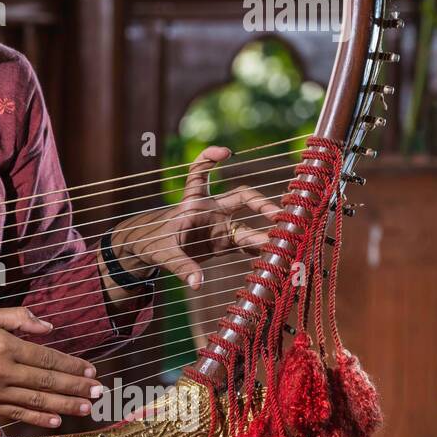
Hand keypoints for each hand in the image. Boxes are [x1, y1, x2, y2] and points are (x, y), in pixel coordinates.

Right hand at [0, 306, 105, 429]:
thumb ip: (18, 319)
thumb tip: (48, 327)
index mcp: (4, 345)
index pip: (47, 358)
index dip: (71, 365)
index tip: (90, 370)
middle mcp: (2, 371)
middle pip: (47, 382)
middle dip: (76, 388)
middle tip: (99, 392)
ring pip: (36, 401)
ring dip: (64, 406)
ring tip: (86, 408)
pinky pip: (16, 414)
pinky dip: (37, 418)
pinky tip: (55, 421)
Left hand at [108, 145, 281, 290]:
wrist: (150, 252)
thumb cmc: (153, 243)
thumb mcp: (164, 254)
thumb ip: (181, 267)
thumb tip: (197, 284)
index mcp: (193, 203)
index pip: (200, 172)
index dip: (210, 158)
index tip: (227, 152)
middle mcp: (211, 210)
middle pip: (242, 198)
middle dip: (262, 204)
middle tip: (277, 216)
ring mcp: (220, 227)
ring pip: (248, 227)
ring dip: (265, 235)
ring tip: (285, 243)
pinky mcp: (223, 243)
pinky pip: (246, 245)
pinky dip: (260, 251)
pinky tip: (278, 258)